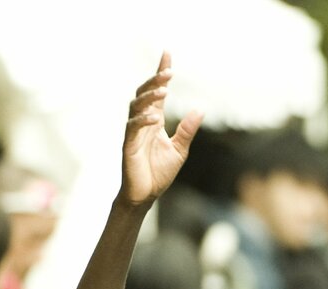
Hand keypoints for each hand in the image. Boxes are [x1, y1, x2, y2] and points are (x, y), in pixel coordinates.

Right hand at [121, 52, 203, 206]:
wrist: (145, 195)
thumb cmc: (159, 172)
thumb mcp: (179, 150)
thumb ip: (187, 130)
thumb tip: (199, 110)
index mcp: (153, 121)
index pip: (157, 92)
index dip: (161, 73)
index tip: (167, 54)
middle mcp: (142, 122)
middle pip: (144, 93)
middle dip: (155, 80)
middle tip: (169, 71)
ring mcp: (133, 132)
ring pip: (136, 106)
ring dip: (149, 97)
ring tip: (164, 90)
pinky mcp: (128, 145)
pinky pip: (132, 127)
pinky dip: (143, 120)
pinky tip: (155, 117)